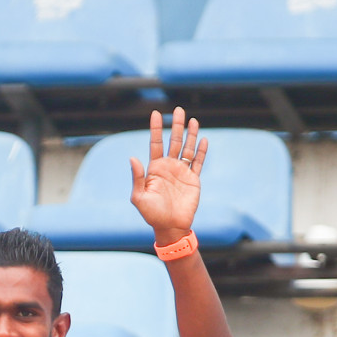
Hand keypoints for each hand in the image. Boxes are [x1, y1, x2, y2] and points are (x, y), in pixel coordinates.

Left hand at [130, 107, 205, 245]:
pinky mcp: (193, 179)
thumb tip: (133, 158)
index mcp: (155, 169)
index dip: (155, 129)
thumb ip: (137, 178)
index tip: (155, 114)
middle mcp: (169, 167)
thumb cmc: (152, 214)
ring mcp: (182, 172)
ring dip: (190, 134)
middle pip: (173, 141)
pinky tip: (203, 139)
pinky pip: (198, 162)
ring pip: (187, 148)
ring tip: (192, 119)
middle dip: (175, 125)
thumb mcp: (139, 197)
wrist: (170, 227)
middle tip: (178, 109)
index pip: (155, 143)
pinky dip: (201, 151)